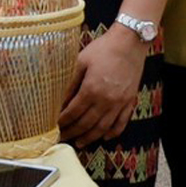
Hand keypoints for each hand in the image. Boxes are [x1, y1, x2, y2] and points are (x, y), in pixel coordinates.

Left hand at [59, 28, 145, 147]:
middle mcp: (107, 100)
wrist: (129, 43)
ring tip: (80, 143)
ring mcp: (120, 102)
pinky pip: (122, 122)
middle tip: (63, 138)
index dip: (63, 121)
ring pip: (104, 127)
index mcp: (92, 89)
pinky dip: (113, 132)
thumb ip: (70, 82)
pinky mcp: (130, 101)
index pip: (74, 112)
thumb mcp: (80, 61)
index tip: (55, 127)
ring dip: (91, 137)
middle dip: (74, 133)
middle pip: (87, 123)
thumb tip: (60, 100)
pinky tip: (105, 137)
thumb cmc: (103, 49)